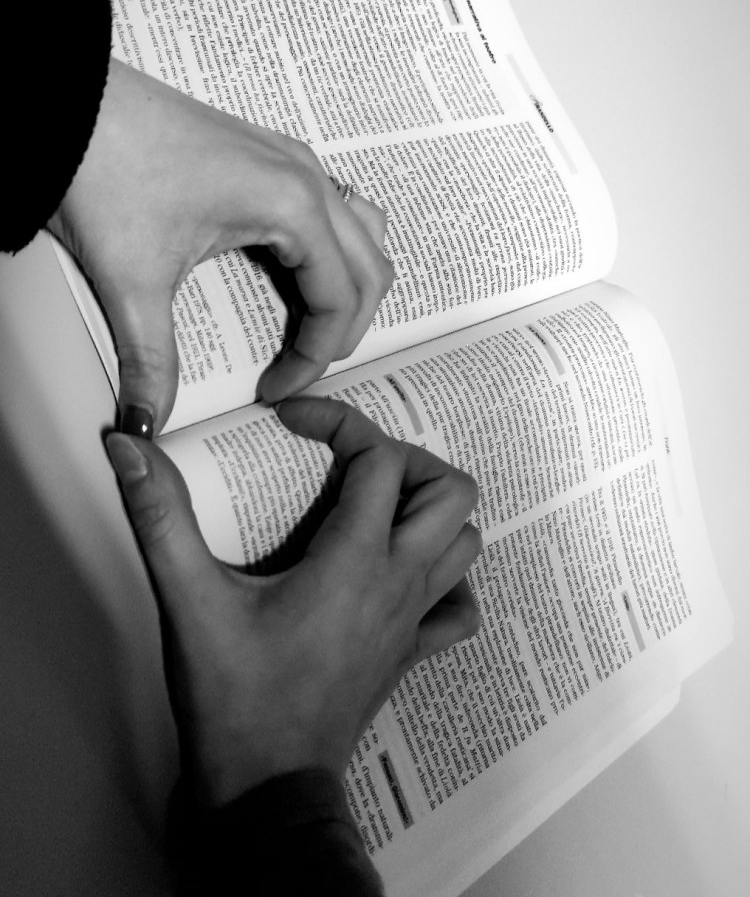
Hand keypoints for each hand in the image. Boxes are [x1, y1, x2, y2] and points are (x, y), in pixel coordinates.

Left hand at [50, 59, 392, 432]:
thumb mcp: (133, 280)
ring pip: (362, 234)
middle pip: (369, 270)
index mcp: (291, 205)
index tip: (276, 390)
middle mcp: (305, 178)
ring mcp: (291, 160)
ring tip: (313, 326)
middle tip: (300, 369)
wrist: (60, 100)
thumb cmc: (102, 165)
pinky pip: (332, 210)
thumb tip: (150, 418)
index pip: (338, 300)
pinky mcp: (269, 156)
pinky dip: (331, 252)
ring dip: (351, 285)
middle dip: (343, 329)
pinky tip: (291, 275)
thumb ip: (151, 360)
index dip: (314, 357)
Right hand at [106, 397, 480, 809]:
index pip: (380, 457)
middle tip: (350, 464)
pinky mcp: (411, 652)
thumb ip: (160, 518)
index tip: (293, 423)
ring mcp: (413, 619)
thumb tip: (130, 450)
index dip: (341, 421)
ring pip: (465, 541)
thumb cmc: (234, 699)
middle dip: (405, 459)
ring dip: (430, 510)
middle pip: (449, 490)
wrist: (266, 786)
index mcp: (355, 560)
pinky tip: (401, 573)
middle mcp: (398, 582)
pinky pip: (459, 606)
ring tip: (374, 506)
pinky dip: (445, 579)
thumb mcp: (189, 600)